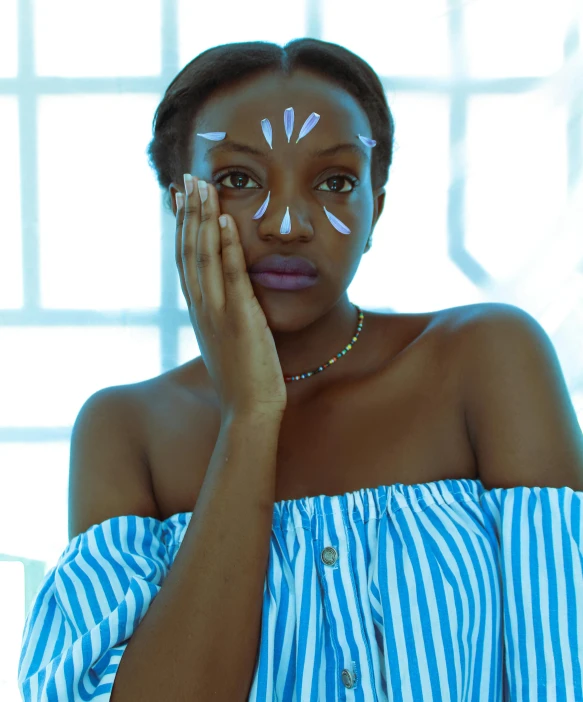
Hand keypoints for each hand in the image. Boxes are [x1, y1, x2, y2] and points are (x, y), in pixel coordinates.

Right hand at [175, 174, 287, 419]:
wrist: (249, 412)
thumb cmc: (244, 379)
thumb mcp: (227, 341)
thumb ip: (225, 316)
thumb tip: (230, 299)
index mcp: (200, 312)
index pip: (186, 261)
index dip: (183, 227)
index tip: (183, 199)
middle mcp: (202, 309)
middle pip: (189, 252)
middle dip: (189, 213)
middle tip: (189, 178)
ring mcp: (218, 314)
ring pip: (204, 258)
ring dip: (203, 219)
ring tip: (204, 186)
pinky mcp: (240, 321)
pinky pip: (231, 277)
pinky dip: (226, 247)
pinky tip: (226, 220)